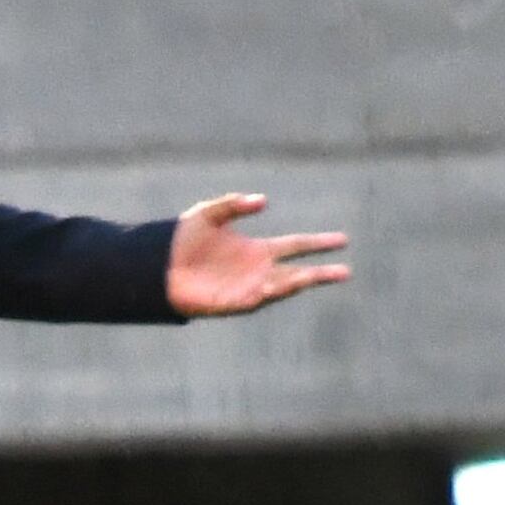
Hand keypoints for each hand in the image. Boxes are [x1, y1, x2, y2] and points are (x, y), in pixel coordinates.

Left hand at [165, 193, 352, 318]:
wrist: (158, 267)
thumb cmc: (182, 240)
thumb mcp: (209, 213)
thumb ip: (234, 205)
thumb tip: (263, 200)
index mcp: (257, 250)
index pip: (295, 246)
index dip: (318, 243)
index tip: (342, 240)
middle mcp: (258, 271)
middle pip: (297, 271)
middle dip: (321, 272)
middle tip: (346, 271)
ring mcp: (248, 288)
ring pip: (281, 287)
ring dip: (299, 282)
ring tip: (319, 276)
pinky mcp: (233, 303)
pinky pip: (255, 299)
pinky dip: (267, 293)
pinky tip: (274, 285)